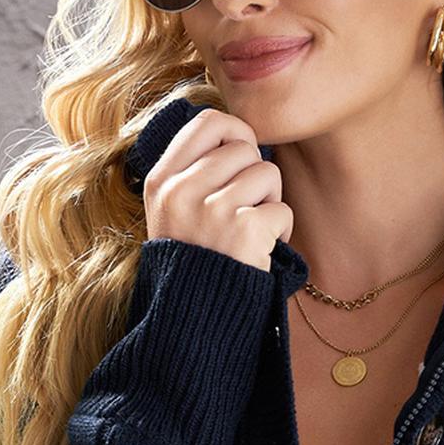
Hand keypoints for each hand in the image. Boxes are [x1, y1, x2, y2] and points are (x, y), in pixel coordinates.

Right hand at [142, 105, 293, 274]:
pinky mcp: (243, 232)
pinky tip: (260, 252)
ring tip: (249, 232)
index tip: (241, 156)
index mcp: (161, 181)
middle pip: (245, 148)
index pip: (208, 122)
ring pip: (267, 174)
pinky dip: (280, 233)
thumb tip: (237, 133)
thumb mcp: (172, 213)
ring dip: (269, 203)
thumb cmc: (193, 262)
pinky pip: (282, 211)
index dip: (235, 132)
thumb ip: (192, 172)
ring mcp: (212, 211)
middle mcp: (182, 191)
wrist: (192, 323)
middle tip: (244, 209)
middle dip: (254, 176)